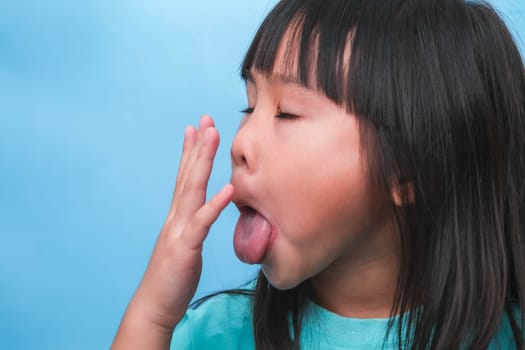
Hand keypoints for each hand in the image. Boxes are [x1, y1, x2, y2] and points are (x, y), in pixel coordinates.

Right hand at [116, 115, 233, 337]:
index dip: (191, 151)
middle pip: (188, 175)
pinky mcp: (185, 248)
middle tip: (205, 118)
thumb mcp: (186, 244)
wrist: (155, 305)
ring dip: (202, 161)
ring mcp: (179, 230)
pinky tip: (229, 189)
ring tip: (212, 135)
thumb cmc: (172, 277)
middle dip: (197, 145)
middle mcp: (176, 217)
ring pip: (192, 189)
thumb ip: (194, 225)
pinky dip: (215, 205)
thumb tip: (204, 213)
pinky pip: (203, 223)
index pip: (185, 177)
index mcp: (178, 216)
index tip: (197, 128)